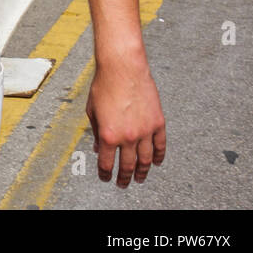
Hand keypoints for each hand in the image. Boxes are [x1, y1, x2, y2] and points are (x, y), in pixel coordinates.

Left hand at [86, 59, 166, 187]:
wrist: (123, 68)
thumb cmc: (104, 85)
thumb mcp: (92, 111)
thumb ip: (96, 132)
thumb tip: (99, 147)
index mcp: (109, 134)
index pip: (107, 163)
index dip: (106, 174)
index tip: (106, 178)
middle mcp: (128, 136)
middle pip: (128, 165)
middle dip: (125, 177)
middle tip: (123, 184)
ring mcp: (145, 131)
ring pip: (146, 159)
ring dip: (143, 172)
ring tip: (140, 179)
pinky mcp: (158, 122)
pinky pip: (160, 145)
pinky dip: (159, 156)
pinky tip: (156, 163)